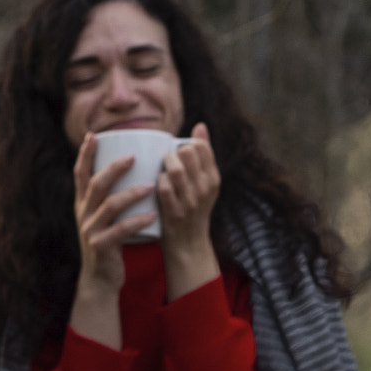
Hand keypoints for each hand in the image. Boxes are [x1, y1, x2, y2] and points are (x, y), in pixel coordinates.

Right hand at [74, 134, 156, 289]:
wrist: (100, 279)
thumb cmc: (108, 243)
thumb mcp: (103, 219)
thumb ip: (110, 198)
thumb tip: (131, 171)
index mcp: (82, 204)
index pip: (80, 174)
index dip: (85, 154)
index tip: (93, 134)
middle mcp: (83, 214)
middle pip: (96, 184)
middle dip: (113, 168)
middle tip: (133, 156)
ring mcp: (90, 230)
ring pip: (110, 205)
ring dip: (132, 193)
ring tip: (152, 185)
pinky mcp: (101, 246)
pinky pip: (121, 230)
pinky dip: (138, 221)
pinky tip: (153, 215)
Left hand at [159, 123, 219, 298]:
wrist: (188, 245)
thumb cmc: (192, 208)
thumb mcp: (204, 183)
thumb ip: (203, 155)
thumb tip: (200, 125)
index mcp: (213, 179)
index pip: (202, 147)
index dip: (188, 143)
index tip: (181, 151)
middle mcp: (204, 189)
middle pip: (187, 154)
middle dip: (173, 151)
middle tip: (167, 160)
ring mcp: (189, 202)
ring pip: (174, 170)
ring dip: (163, 164)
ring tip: (161, 169)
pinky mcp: (174, 213)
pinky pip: (164, 189)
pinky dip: (158, 182)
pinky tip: (156, 183)